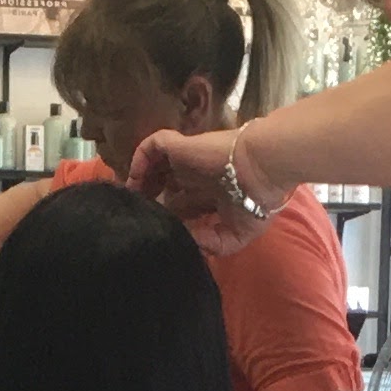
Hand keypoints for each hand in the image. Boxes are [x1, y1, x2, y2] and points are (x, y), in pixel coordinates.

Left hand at [129, 125, 266, 251]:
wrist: (263, 170)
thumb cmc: (256, 201)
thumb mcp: (237, 235)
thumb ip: (212, 244)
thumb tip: (186, 242)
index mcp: (209, 195)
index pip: (180, 207)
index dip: (167, 219)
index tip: (154, 233)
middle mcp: (195, 178)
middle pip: (163, 188)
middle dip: (148, 202)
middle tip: (134, 218)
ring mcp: (186, 161)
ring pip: (154, 167)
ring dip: (139, 182)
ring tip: (128, 202)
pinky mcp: (180, 147)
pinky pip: (152, 147)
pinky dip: (139, 159)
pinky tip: (133, 181)